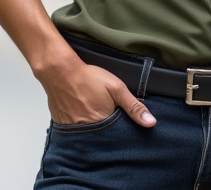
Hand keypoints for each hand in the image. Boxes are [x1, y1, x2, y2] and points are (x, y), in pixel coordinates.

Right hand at [36, 54, 155, 127]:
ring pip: (89, 135)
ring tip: (94, 113)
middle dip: (108, 132)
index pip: (118, 139)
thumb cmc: (88, 78)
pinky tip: (82, 113)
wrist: (59, 71)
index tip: (123, 124)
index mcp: (103, 126)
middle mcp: (87, 132)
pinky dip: (80, 125)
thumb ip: (134, 107)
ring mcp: (73, 130)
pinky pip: (75, 130)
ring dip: (94, 129)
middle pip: (102, 139)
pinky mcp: (63, 125)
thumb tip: (151, 123)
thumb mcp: (117, 89)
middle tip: (107, 115)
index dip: (121, 132)